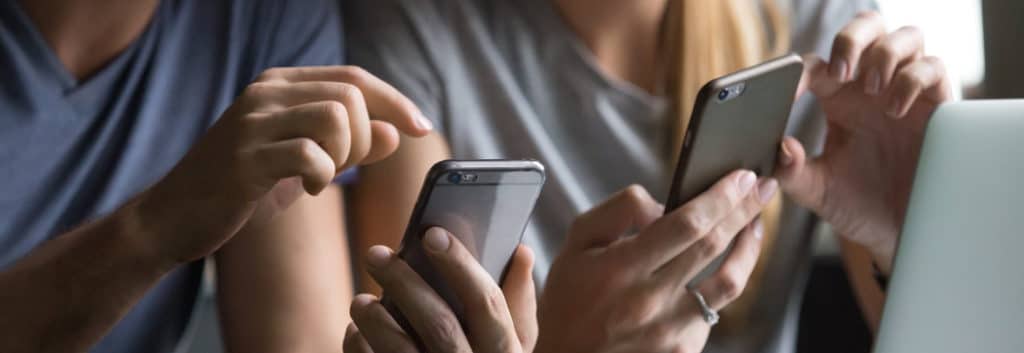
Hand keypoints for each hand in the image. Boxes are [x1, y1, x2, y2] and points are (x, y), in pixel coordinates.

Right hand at [135, 66, 432, 264]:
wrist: (172, 218)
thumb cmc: (242, 189)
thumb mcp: (301, 163)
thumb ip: (348, 145)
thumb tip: (394, 132)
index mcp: (280, 85)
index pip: (354, 78)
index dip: (395, 102)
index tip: (421, 128)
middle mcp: (265, 92)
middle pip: (351, 95)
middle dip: (363, 138)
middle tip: (341, 168)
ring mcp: (252, 121)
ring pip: (336, 116)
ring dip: (344, 154)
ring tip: (320, 177)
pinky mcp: (244, 156)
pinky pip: (310, 153)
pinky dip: (322, 175)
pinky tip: (305, 190)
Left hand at [344, 228, 536, 352]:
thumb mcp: (514, 347)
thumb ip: (518, 304)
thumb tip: (520, 250)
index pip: (487, 303)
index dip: (461, 265)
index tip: (431, 233)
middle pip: (440, 324)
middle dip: (405, 283)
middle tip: (376, 253)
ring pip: (403, 352)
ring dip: (376, 320)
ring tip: (360, 299)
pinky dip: (362, 351)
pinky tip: (356, 332)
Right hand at [535, 172, 775, 352]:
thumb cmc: (569, 303)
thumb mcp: (575, 246)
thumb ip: (615, 212)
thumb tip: (659, 205)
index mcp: (619, 268)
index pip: (686, 223)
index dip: (721, 196)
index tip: (742, 176)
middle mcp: (648, 300)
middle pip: (713, 245)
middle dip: (744, 209)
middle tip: (763, 187)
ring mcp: (670, 330)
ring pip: (729, 282)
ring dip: (749, 248)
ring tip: (754, 226)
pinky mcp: (683, 351)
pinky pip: (713, 312)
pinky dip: (721, 285)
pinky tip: (720, 269)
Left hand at [779, 12, 952, 273]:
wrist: (900, 234)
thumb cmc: (857, 205)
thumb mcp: (818, 192)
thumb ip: (793, 173)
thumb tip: (780, 147)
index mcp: (836, 99)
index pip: (815, 66)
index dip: (798, 72)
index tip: (790, 93)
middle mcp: (871, 87)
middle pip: (866, 28)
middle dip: (852, 38)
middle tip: (842, 71)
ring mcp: (906, 91)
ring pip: (903, 37)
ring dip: (883, 54)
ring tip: (871, 89)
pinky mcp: (938, 104)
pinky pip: (933, 67)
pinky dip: (912, 79)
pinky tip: (895, 110)